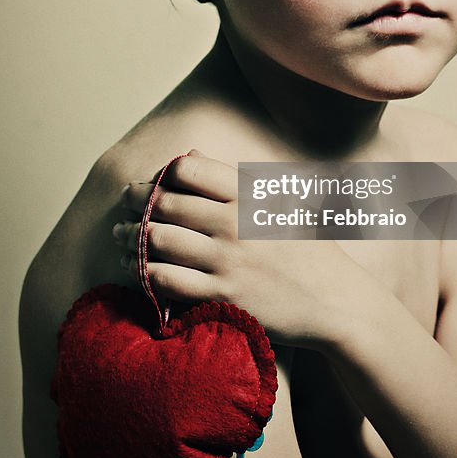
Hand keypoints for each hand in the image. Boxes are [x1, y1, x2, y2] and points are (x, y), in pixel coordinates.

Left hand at [112, 150, 355, 346]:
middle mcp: (235, 222)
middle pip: (165, 203)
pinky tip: (136, 270)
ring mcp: (228, 260)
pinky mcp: (224, 296)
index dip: (160, 175)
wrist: (337, 301)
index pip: (188, 170)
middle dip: (135, 203)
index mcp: (250, 193)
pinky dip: (143, 273)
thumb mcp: (282, 201)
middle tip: (123, 207)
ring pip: (158, 242)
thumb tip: (190, 156)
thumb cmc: (309, 249)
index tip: (150, 184)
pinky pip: (167, 281)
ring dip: (130, 239)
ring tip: (119, 238)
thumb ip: (235, 179)